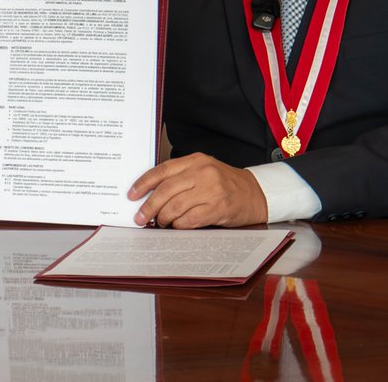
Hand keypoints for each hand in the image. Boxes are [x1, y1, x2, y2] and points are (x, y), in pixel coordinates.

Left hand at [128, 153, 268, 227]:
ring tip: (159, 223)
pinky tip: (176, 226)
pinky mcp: (218, 208)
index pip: (162, 170)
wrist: (256, 193)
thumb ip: (180, 177)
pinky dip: (178, 225)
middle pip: (166, 190)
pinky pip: (189, 220)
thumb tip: (150, 193)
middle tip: (140, 217)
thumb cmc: (224, 183)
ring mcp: (211, 190)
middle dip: (149, 206)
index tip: (132, 194)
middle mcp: (202, 173)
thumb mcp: (203, 170)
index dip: (143, 183)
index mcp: (196, 160)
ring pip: (175, 207)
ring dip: (163, 218)